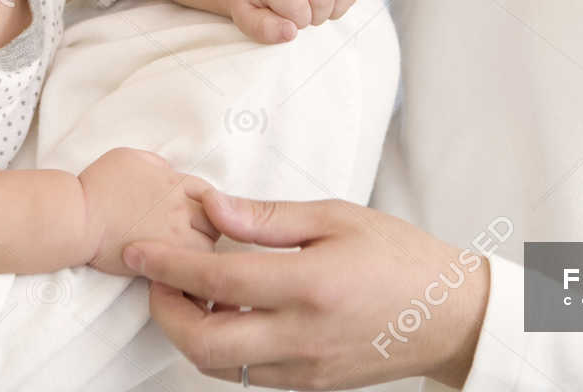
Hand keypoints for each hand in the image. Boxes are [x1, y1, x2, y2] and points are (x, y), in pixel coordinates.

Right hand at [77, 147, 217, 276]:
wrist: (79, 217)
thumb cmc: (97, 185)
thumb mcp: (130, 158)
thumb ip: (158, 165)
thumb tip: (169, 175)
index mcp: (173, 183)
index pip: (210, 195)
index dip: (208, 206)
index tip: (198, 216)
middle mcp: (179, 210)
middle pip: (215, 224)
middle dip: (209, 230)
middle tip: (194, 238)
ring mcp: (172, 238)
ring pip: (206, 251)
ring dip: (200, 254)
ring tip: (186, 258)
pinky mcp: (161, 263)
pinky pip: (187, 272)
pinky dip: (186, 273)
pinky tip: (178, 273)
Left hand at [123, 190, 489, 389]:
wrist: (446, 315)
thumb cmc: (397, 255)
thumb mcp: (336, 216)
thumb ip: (267, 217)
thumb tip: (211, 208)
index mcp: (311, 285)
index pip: (218, 281)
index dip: (168, 267)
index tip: (136, 250)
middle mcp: (303, 336)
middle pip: (204, 344)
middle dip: (165, 313)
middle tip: (157, 278)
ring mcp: (304, 368)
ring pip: (219, 366)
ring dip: (189, 333)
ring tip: (189, 292)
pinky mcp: (308, 384)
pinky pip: (247, 373)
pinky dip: (221, 347)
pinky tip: (226, 312)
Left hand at [228, 0, 359, 42]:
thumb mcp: (245, 16)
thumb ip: (263, 28)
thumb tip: (290, 33)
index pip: (297, 5)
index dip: (296, 22)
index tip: (286, 19)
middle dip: (315, 17)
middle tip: (301, 15)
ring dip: (332, 9)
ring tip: (314, 8)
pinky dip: (345, 0)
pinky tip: (328, 1)